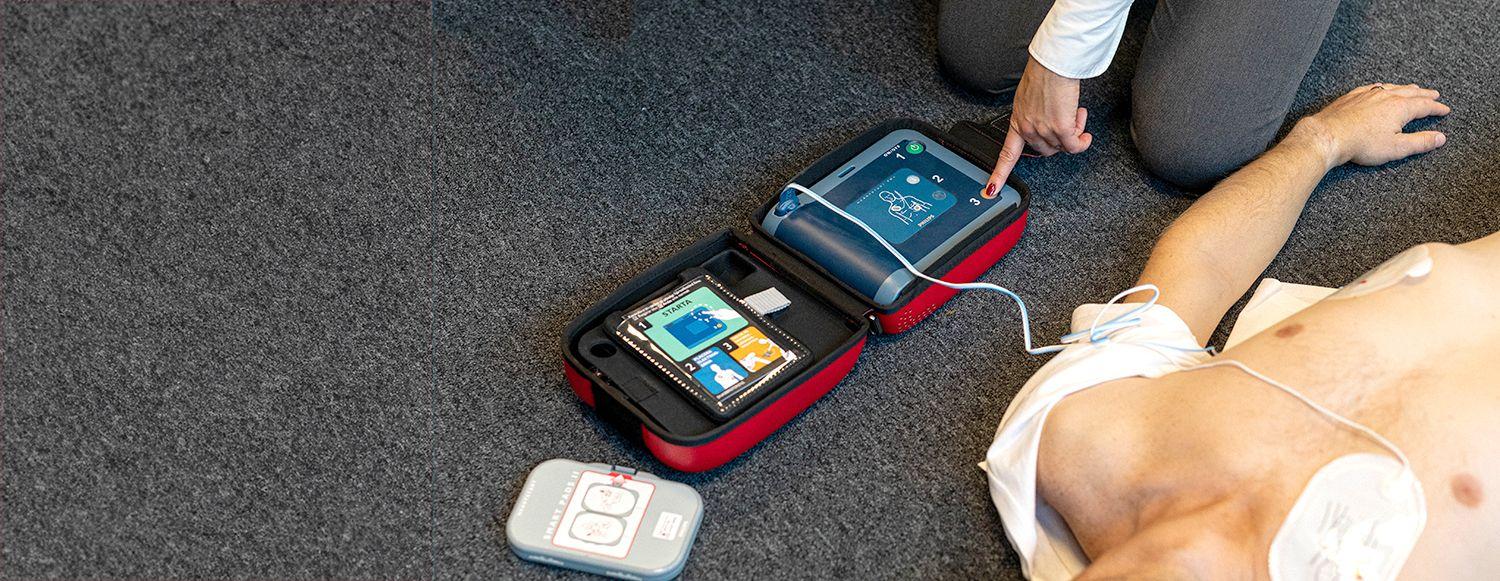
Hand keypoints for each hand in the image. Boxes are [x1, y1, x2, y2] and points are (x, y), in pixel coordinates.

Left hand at [985, 57, 1091, 195]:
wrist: (1054, 64)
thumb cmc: (1044, 75)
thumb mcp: (1029, 99)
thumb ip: (1034, 116)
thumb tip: (1046, 124)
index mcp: (1017, 122)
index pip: (1006, 155)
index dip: (999, 174)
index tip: (991, 189)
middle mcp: (1028, 129)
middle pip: (1045, 150)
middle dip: (1059, 139)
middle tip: (1068, 120)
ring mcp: (1043, 130)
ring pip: (1062, 147)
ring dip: (1074, 133)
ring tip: (1075, 113)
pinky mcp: (1061, 128)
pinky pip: (1074, 146)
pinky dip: (1082, 142)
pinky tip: (1086, 135)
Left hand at [1290, 83, 1449, 169]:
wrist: (1328, 135)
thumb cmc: (1362, 144)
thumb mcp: (1396, 147)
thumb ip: (1420, 142)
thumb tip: (1440, 138)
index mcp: (1400, 107)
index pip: (1425, 105)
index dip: (1437, 108)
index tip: (1445, 109)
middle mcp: (1386, 96)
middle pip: (1411, 92)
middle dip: (1424, 94)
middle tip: (1434, 94)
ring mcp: (1367, 94)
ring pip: (1392, 87)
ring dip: (1405, 88)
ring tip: (1413, 88)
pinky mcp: (1352, 96)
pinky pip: (1372, 87)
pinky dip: (1382, 87)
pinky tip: (1380, 87)